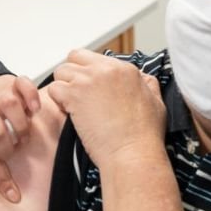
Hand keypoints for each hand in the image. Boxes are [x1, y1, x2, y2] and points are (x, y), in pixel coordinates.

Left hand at [0, 74, 40, 203]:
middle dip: (8, 149)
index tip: (13, 194)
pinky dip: (32, 96)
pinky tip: (34, 109)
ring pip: (10, 106)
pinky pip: (24, 85)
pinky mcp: (13, 83)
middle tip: (14, 151)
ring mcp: (0, 95)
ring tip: (23, 132)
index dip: (0, 178)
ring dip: (21, 124)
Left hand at [49, 50, 164, 164]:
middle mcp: (106, 69)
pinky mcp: (74, 95)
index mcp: (125, 69)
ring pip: (61, 71)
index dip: (88, 73)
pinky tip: (69, 112)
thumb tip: (142, 78)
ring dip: (63, 87)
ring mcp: (88, 81)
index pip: (94, 58)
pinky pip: (54, 89)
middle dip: (72, 73)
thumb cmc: (144, 135)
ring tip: (73, 104)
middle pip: (75, 57)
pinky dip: (57, 100)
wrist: (133, 153)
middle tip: (76, 92)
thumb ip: (147, 84)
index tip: (90, 88)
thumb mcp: (156, 102)